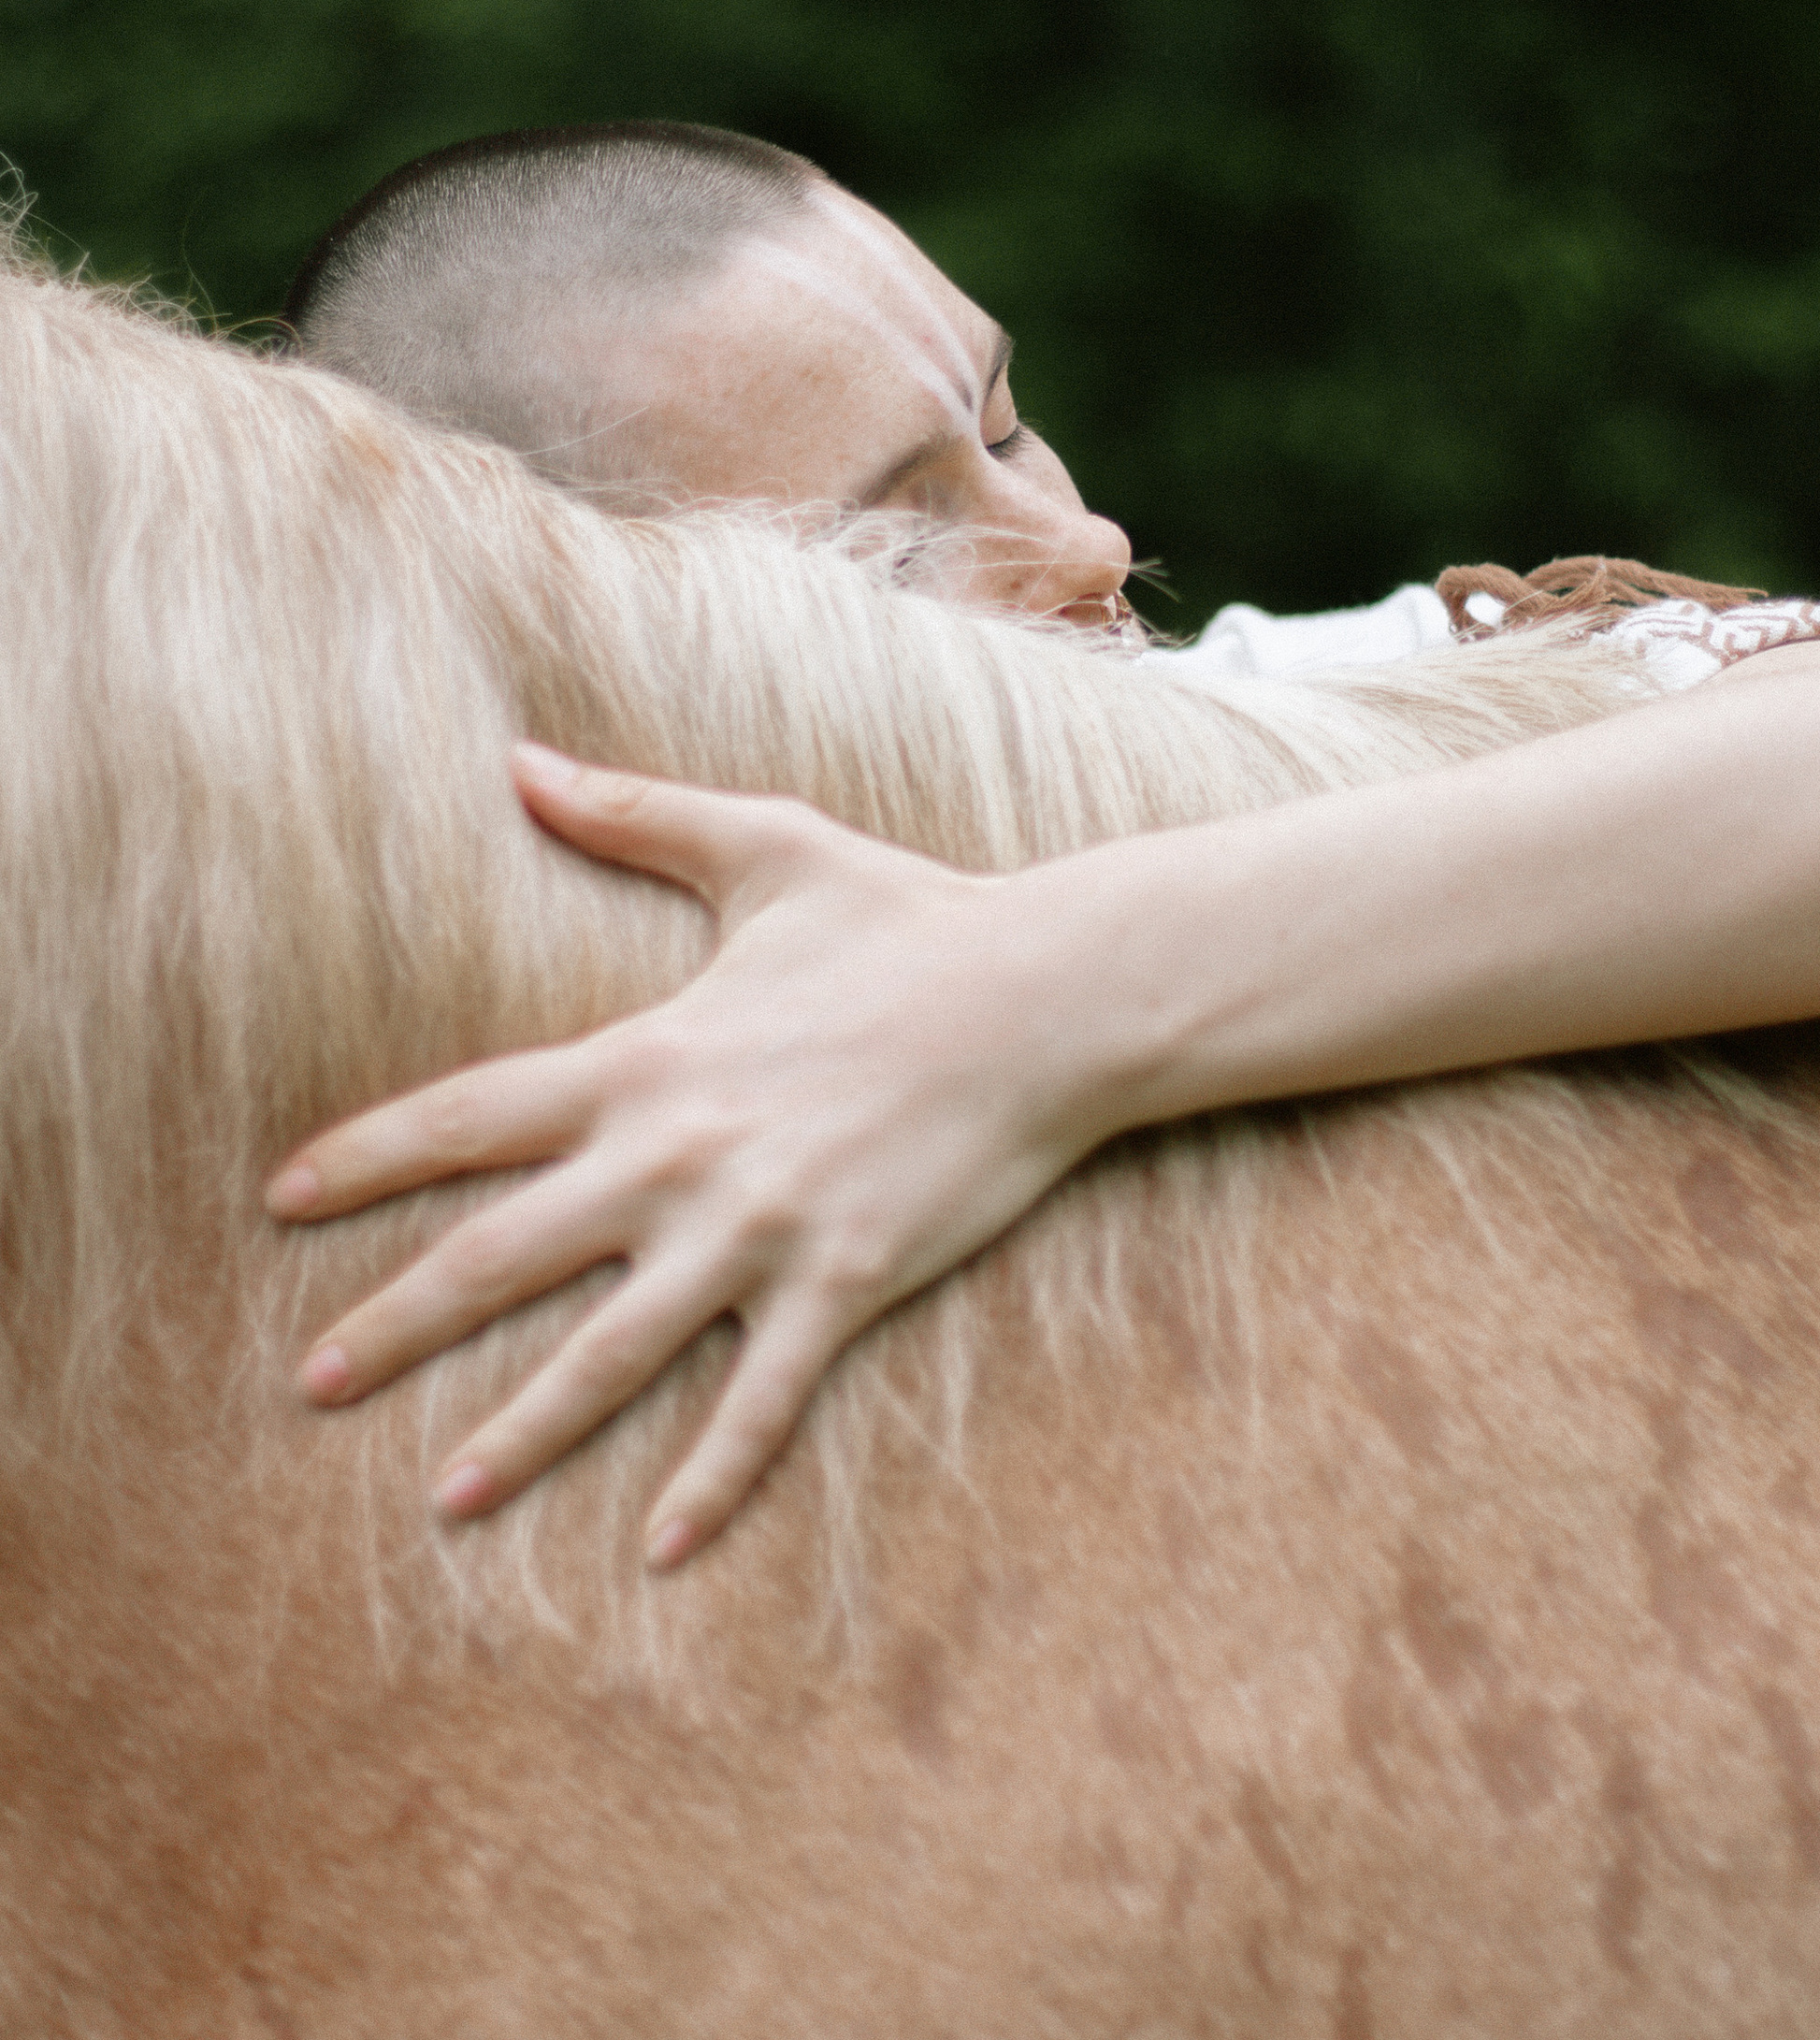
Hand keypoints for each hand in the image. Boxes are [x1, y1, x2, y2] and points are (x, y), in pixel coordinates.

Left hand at [273, 742, 1106, 1568]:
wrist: (1046, 995)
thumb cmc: (910, 916)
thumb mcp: (767, 847)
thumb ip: (634, 811)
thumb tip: (518, 757)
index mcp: (648, 1057)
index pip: (472, 1114)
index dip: (369, 1158)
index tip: (284, 1201)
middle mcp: (681, 1154)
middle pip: (504, 1253)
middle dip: (397, 1322)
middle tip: (310, 1383)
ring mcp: (759, 1229)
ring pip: (610, 1353)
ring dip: (519, 1431)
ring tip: (440, 1498)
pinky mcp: (842, 1282)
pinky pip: (760, 1401)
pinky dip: (711, 1479)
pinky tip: (662, 1550)